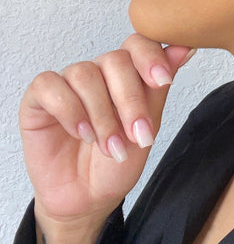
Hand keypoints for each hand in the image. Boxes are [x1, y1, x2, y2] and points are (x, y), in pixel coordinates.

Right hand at [19, 34, 195, 228]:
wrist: (87, 199)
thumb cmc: (117, 163)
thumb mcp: (147, 126)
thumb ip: (159, 86)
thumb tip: (184, 46)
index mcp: (126, 73)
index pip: (137, 44)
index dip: (150, 57)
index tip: (164, 79)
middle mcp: (97, 72)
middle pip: (114, 60)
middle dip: (130, 100)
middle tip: (138, 136)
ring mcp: (67, 83)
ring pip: (84, 74)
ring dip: (102, 115)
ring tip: (109, 148)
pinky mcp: (38, 99)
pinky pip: (49, 85)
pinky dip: (69, 110)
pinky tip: (81, 133)